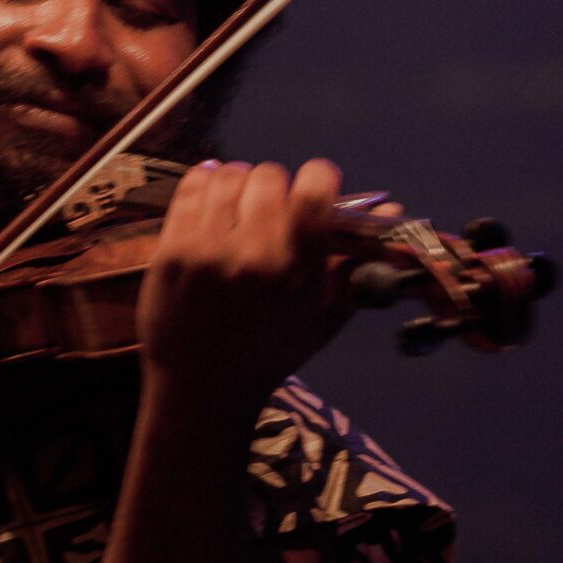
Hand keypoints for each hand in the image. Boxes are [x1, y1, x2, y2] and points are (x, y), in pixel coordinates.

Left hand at [137, 158, 351, 413]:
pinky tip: (214, 198)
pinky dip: (206, 183)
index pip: (314, 188)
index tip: (313, 189)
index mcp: (298, 270)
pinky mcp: (171, 251)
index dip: (318, 179)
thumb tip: (391, 209)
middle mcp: (253, 255)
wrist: (203, 387)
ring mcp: (207, 251)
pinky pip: (191, 188)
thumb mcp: (325, 316)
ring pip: (229, 176)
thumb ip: (357, 261)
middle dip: (276, 187)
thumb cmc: (272, 351)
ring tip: (240, 207)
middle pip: (270, 175)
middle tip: (271, 209)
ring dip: (240, 184)